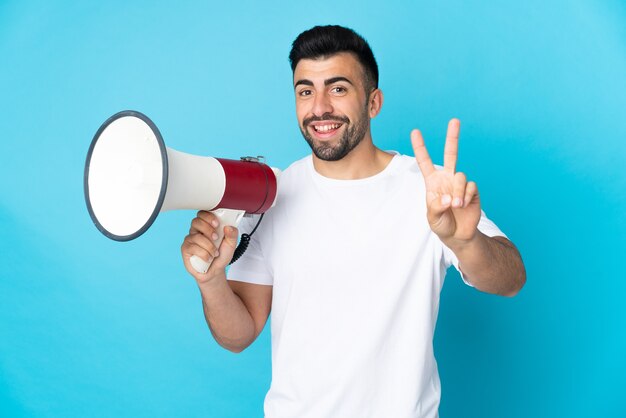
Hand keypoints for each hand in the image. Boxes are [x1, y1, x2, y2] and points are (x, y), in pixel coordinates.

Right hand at [181, 210, 239, 283]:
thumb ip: (232, 234)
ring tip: (215, 253)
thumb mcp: (231, 244)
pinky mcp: (186, 249)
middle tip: (216, 238)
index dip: (208, 216)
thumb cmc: (220, 255)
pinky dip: (204, 254)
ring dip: (209, 246)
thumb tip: (229, 227)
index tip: (217, 223)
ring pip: (196, 236)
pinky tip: (208, 258)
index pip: (203, 214)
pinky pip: (193, 248)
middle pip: (196, 221)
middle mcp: (197, 231)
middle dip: (208, 229)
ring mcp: (190, 239)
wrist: (215, 271)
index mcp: (207, 225)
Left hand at [410, 119, 480, 245]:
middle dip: (453, 137)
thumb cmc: (441, 224)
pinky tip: (463, 205)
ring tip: (456, 205)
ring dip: (457, 191)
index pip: (425, 161)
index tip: (415, 132)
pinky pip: (470, 186)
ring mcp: (460, 183)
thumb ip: (436, 206)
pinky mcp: (472, 190)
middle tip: (455, 120)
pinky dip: (466, 196)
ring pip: (460, 176)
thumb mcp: (432, 217)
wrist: (459, 234)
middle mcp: (447, 178)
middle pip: (452, 153)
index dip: (420, 147)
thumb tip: (449, 197)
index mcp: (433, 181)